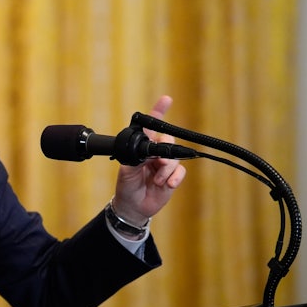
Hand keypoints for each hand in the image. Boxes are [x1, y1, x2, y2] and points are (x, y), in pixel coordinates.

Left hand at [111, 95, 185, 224]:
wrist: (132, 207)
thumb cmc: (126, 186)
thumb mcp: (126, 171)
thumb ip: (136, 159)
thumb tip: (150, 153)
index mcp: (141, 147)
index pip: (151, 127)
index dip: (158, 112)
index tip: (166, 99)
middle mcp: (155, 153)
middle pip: (168, 141)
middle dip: (164, 151)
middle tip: (157, 163)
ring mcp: (165, 165)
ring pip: (175, 158)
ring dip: (166, 170)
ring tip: (156, 181)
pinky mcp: (173, 177)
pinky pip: (181, 172)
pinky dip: (174, 178)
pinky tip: (166, 185)